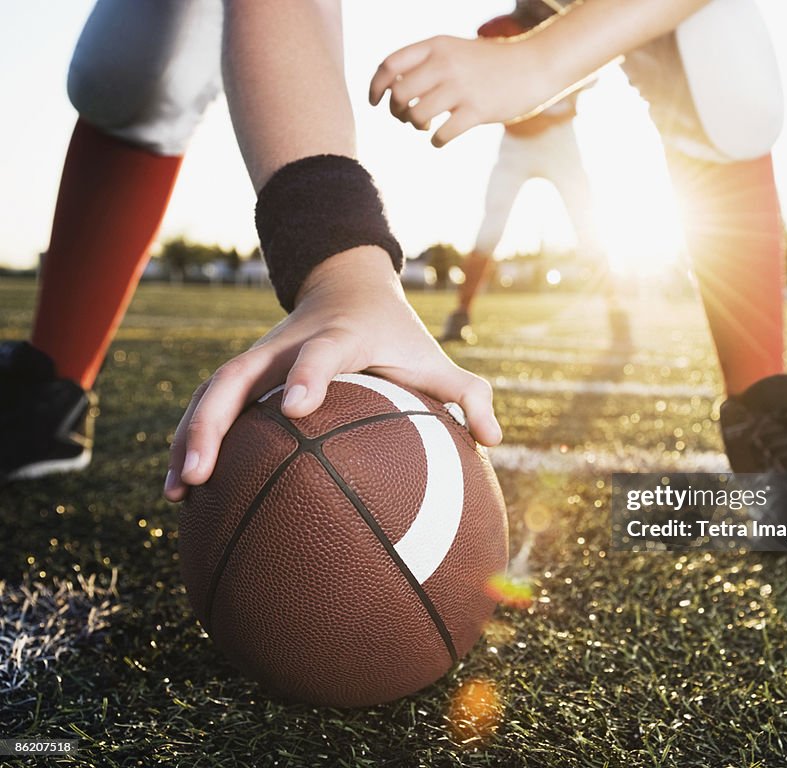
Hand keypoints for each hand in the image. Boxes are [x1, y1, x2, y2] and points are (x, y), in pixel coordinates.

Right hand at [163, 246, 501, 500]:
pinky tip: (181, 492)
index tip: (297, 408)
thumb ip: (467, 394)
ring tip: (176, 494)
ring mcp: (261, 356)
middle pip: (239, 375)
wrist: (348, 288)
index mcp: (341, 337)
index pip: (321, 351)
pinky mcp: (246, 371)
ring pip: (213, 392)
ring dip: (189, 437)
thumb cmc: (398, 337)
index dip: (308, 374)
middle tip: (200, 474)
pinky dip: (190, 441)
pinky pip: (211, 406)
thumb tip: (495, 442)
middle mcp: (289, 344)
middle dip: (214, 421)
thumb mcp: (435, 359)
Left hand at [369, 35, 551, 146]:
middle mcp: (445, 64)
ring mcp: (461, 87)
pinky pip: (441, 135)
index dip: (375, 87)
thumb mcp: (455, 50)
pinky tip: (441, 138)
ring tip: (426, 126)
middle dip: (397, 112)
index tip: (375, 102)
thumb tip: (392, 89)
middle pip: (399, 94)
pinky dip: (435, 141)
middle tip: (407, 117)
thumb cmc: (490, 64)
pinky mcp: (477, 111)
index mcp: (436, 46)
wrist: (533, 67)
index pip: (390, 65)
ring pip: (417, 116)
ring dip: (416, 127)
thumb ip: (426, 63)